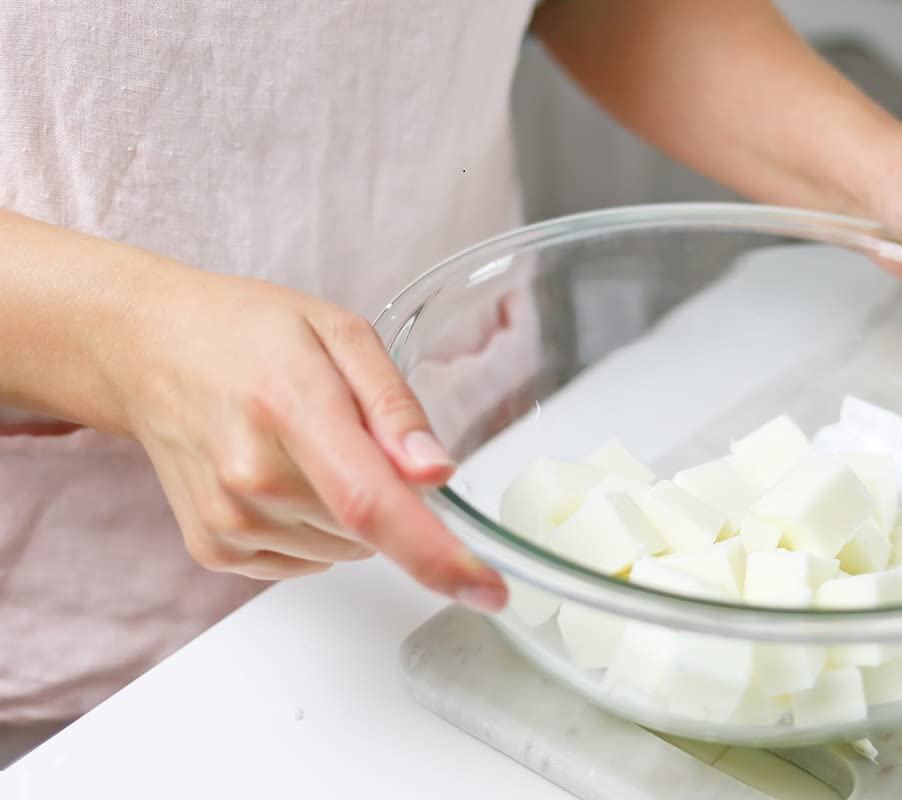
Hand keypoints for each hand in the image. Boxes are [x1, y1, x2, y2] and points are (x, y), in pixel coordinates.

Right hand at [111, 268, 507, 610]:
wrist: (151, 351)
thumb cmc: (248, 333)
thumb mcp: (341, 334)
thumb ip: (394, 407)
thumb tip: (436, 473)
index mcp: (292, 410)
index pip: (373, 503)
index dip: (439, 555)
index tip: (489, 590)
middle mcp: (251, 478)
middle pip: (371, 530)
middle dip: (391, 494)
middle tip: (347, 431)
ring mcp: (228, 521)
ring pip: (346, 550)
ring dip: (351, 512)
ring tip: (304, 444)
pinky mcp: (215, 549)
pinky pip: (308, 560)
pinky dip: (316, 527)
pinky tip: (283, 475)